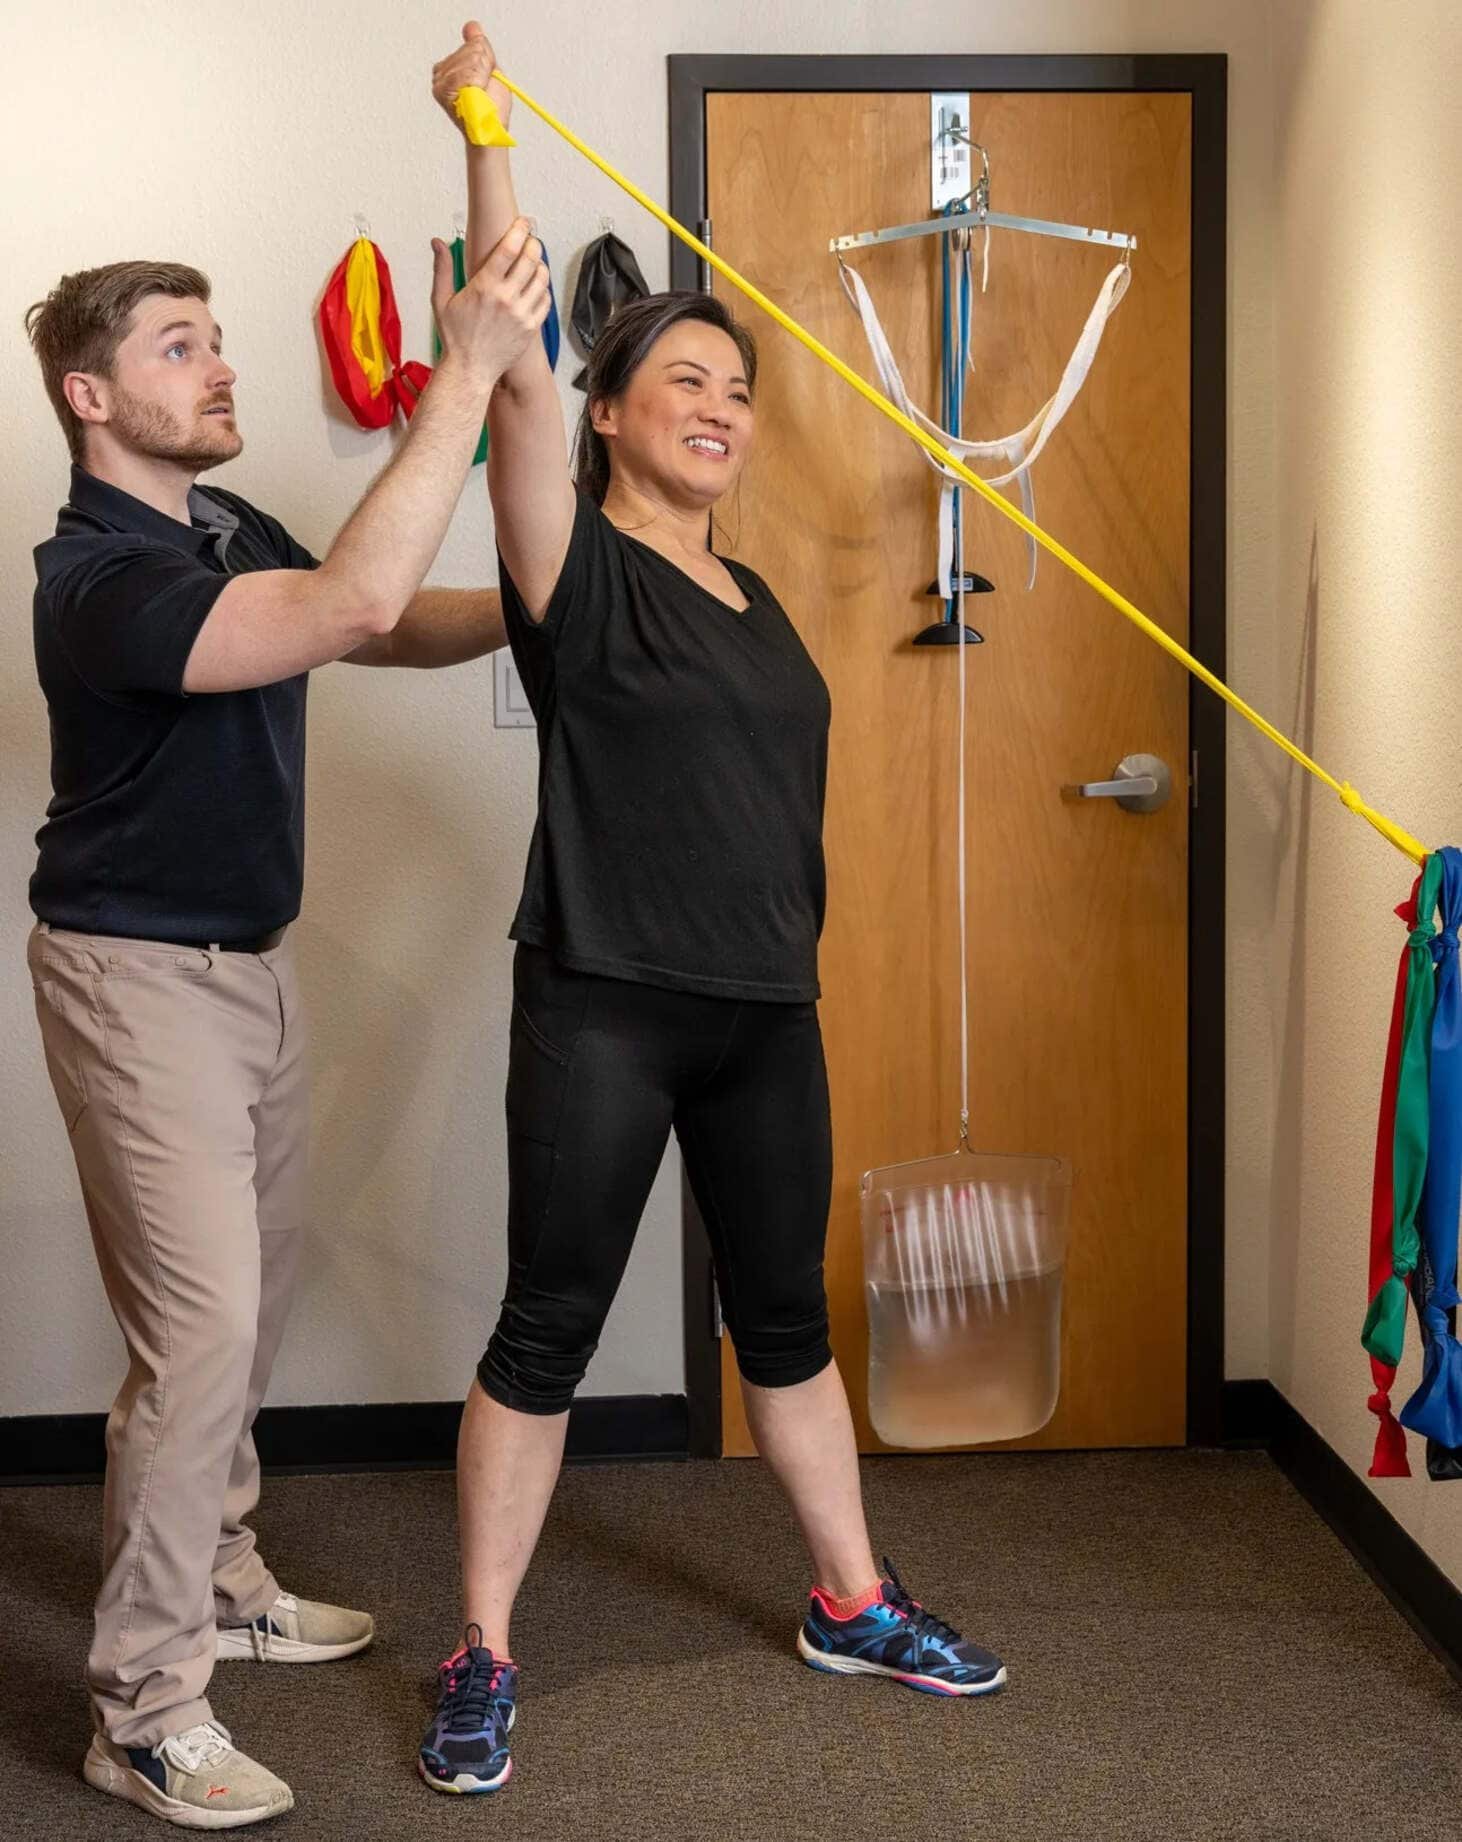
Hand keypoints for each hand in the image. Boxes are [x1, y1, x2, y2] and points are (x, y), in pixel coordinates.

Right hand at [431, 217, 548, 387]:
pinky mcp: (531, 328)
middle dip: (534, 243)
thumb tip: (437, 241)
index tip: (523, 222)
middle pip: (531, 259)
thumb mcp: (441, 301)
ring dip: (541, 265)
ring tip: (534, 263)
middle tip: (531, 240)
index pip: (509, 248)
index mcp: (484, 287)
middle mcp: (506, 299)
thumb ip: (442, 268)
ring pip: (542, 279)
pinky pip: (545, 301)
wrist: (470, 370)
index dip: (519, 230)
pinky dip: (543, 290)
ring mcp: (521, 314)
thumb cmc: (455, 337)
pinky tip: (535, 286)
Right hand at [432, 19, 510, 137]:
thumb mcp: (492, 71)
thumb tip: (471, 26)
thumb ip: (482, 48)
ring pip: (470, 60)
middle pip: (472, 50)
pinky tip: (474, 97)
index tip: (486, 81)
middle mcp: (442, 71)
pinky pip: (465, 73)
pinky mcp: (441, 90)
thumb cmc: (491, 110)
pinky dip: (476, 85)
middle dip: (485, 69)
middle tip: (483, 91)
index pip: (474, 44)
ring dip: (482, 79)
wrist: (488, 132)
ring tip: (479, 96)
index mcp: (454, 65)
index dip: (487, 62)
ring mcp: (440, 80)